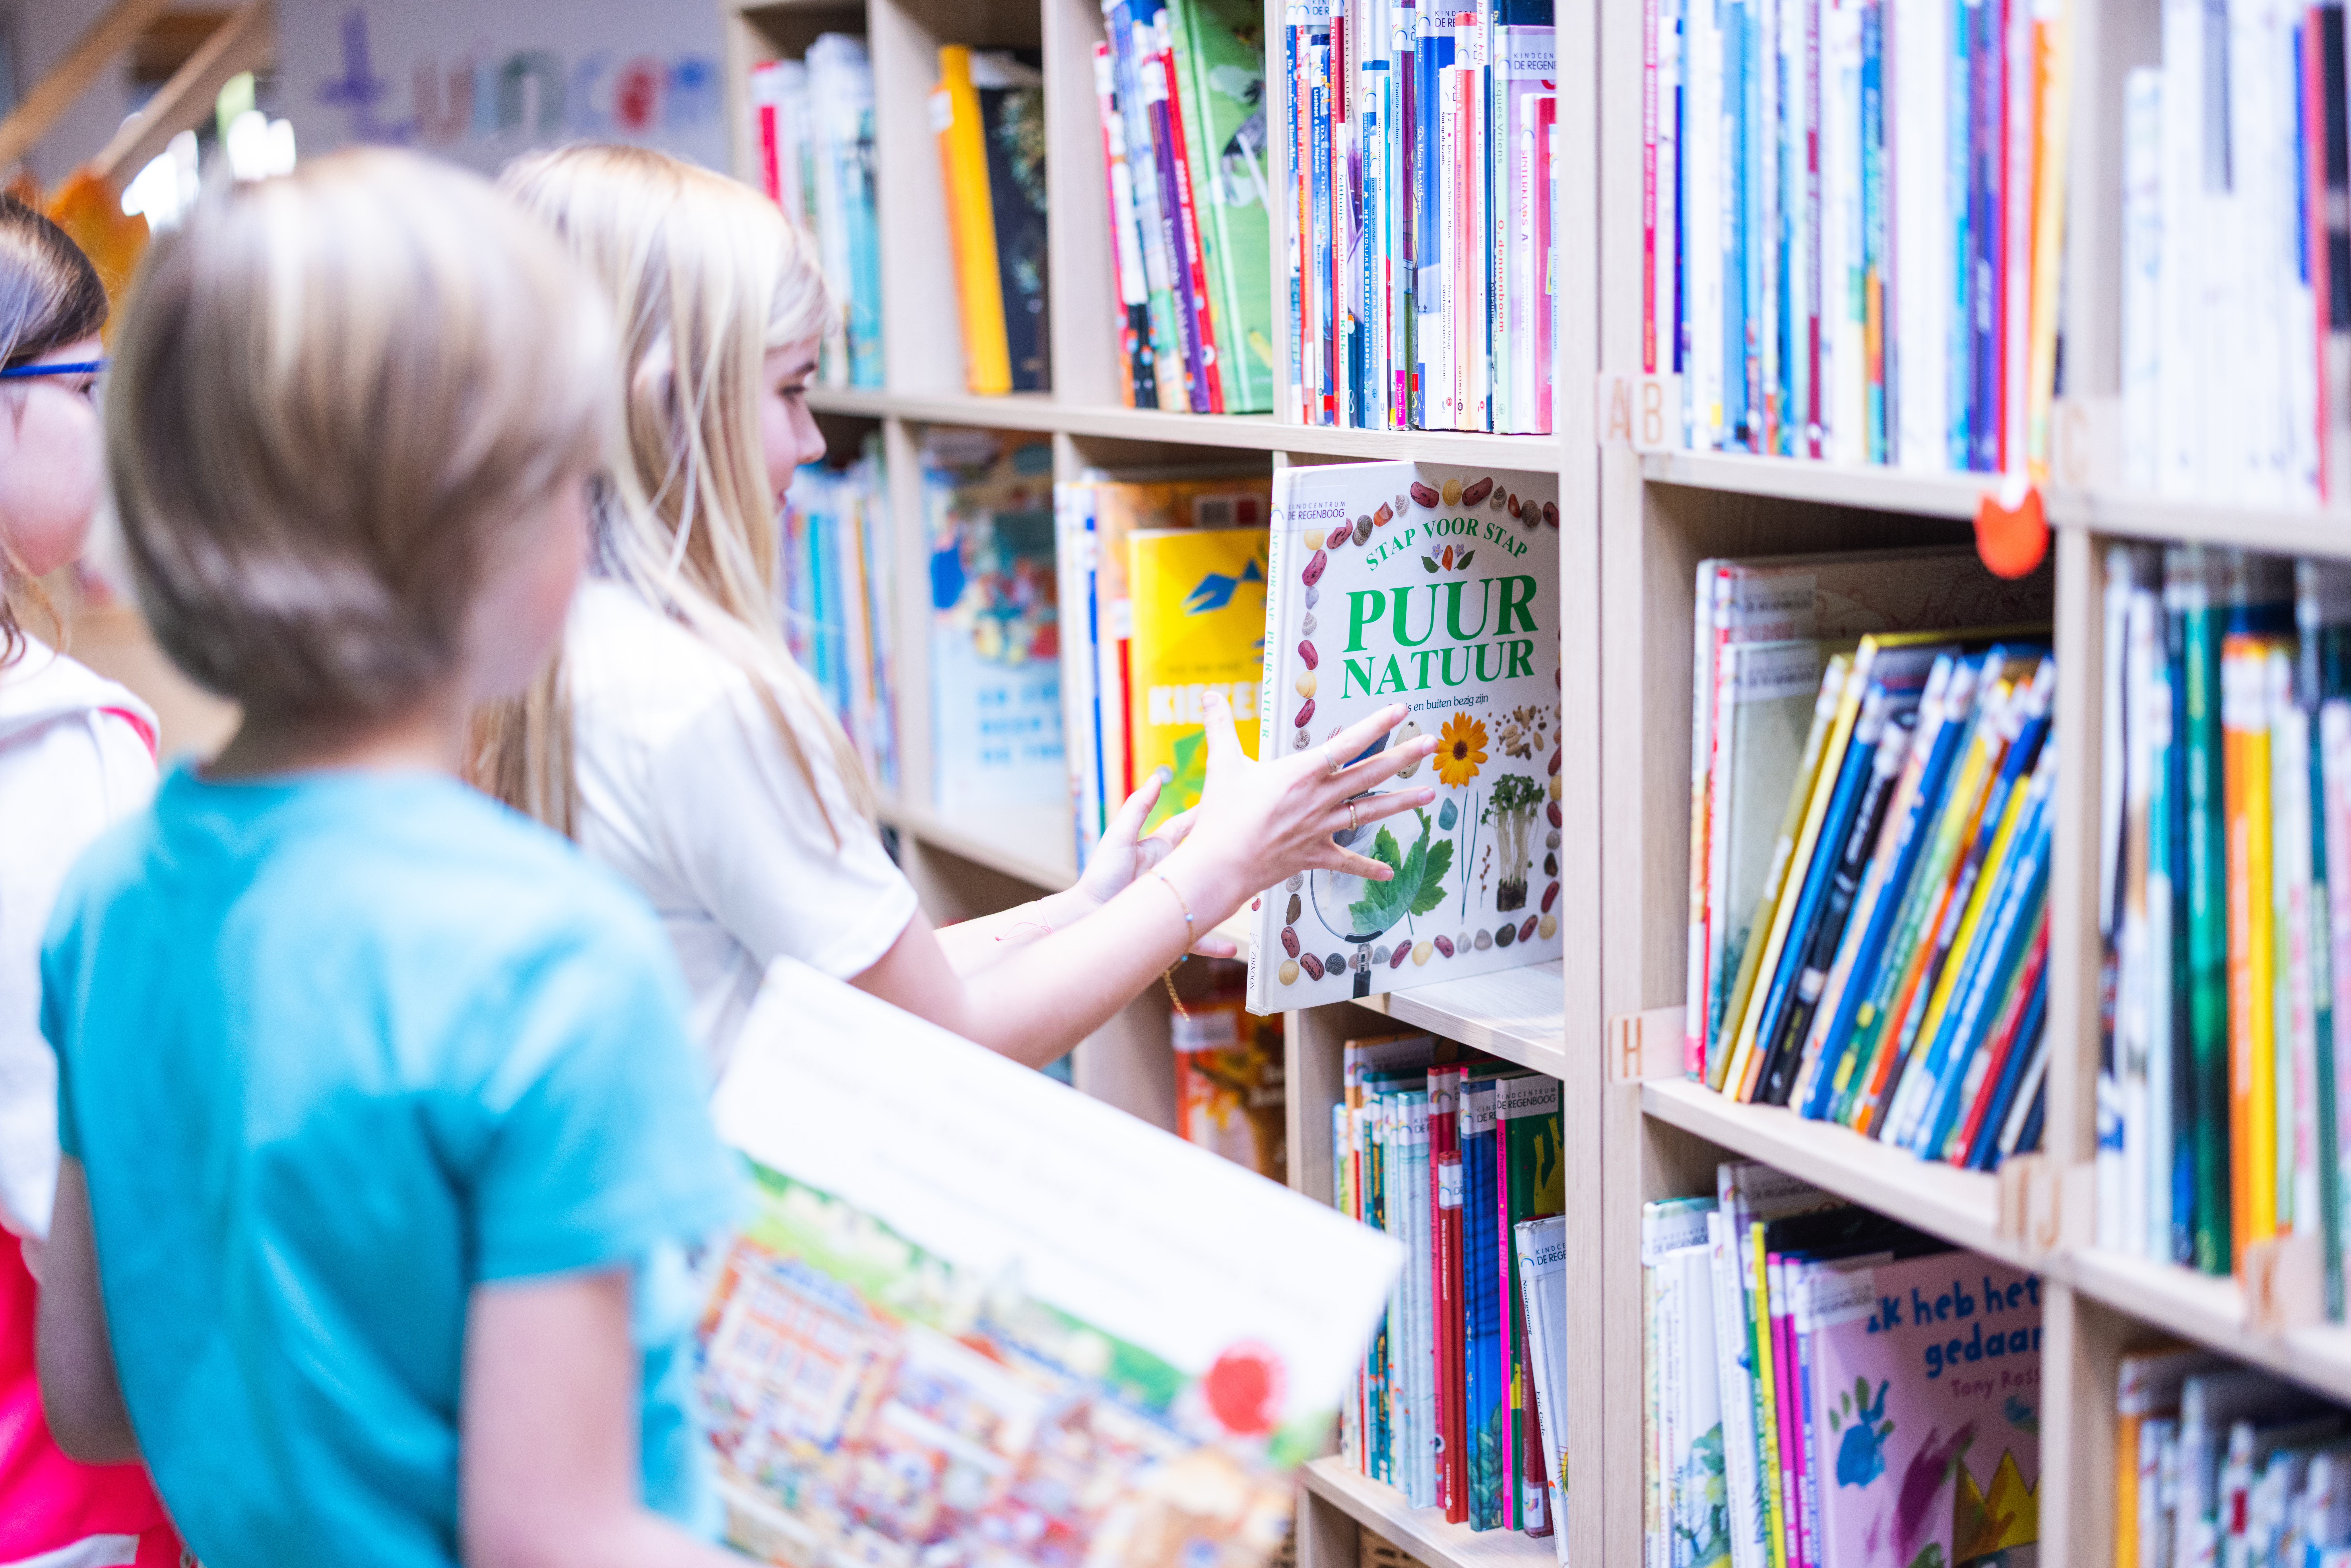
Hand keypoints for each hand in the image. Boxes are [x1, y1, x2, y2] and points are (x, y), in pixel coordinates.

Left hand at [1076, 774, 1236, 956]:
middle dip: (1231, 851)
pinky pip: (1198, 936)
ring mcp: (1176, 898)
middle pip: (1209, 859)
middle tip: (1255, 841)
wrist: (1086, 913)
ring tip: (1253, 891)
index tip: (1231, 800)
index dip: (1210, 813)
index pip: (1191, 825)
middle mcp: (1173, 872)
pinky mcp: (1172, 925)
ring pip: (1211, 896)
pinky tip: (1230, 949)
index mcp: (1161, 849)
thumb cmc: (1100, 875)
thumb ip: (1138, 806)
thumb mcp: (1119, 836)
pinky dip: (1215, 944)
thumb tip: (1155, 778)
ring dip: (1231, 895)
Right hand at [1156, 693, 1437, 922]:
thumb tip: (1209, 694)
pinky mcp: (1314, 855)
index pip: (1348, 742)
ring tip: (1429, 794)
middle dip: (1404, 757)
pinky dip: (1368, 868)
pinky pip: (1347, 862)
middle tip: (1432, 744)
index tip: (1402, 710)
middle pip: (1370, 774)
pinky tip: (1390, 872)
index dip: (1377, 724)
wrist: (1219, 865)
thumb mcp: (1220, 763)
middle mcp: (1318, 799)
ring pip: (1370, 813)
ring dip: (1402, 803)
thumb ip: (1220, 726)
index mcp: (1301, 773)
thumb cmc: (1221, 814)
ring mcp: (1320, 829)